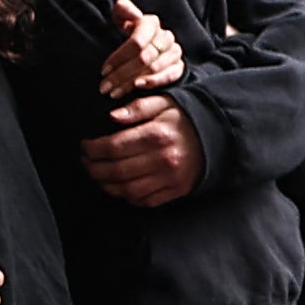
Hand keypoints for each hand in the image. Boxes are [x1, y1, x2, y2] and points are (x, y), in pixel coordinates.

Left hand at [82, 95, 202, 205]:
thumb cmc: (186, 118)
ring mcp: (170, 178)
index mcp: (157, 135)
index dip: (92, 149)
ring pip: (127, 190)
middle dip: (94, 168)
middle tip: (86, 162)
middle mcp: (163, 159)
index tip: (85, 147)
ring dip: (106, 185)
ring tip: (98, 176)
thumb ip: (137, 108)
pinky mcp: (176, 190)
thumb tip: (112, 116)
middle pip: (116, 171)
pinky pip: (145, 200)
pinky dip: (128, 197)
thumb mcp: (164, 103)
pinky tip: (120, 187)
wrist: (219, 135)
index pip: (113, 147)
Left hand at [102, 0, 187, 99]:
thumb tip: (130, 13)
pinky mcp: (179, 65)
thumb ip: (123, 10)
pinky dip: (153, 83)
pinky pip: (170, 76)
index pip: (136, 42)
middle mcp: (166, 37)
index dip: (119, 57)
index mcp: (151, 23)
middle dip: (121, 74)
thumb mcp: (122, 17)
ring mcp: (174, 51)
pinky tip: (137, 88)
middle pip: (144, 59)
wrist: (146, 41)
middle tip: (104, 87)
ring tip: (114, 92)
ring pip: (153, 69)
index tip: (103, 70)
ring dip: (132, 83)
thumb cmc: (128, 30)